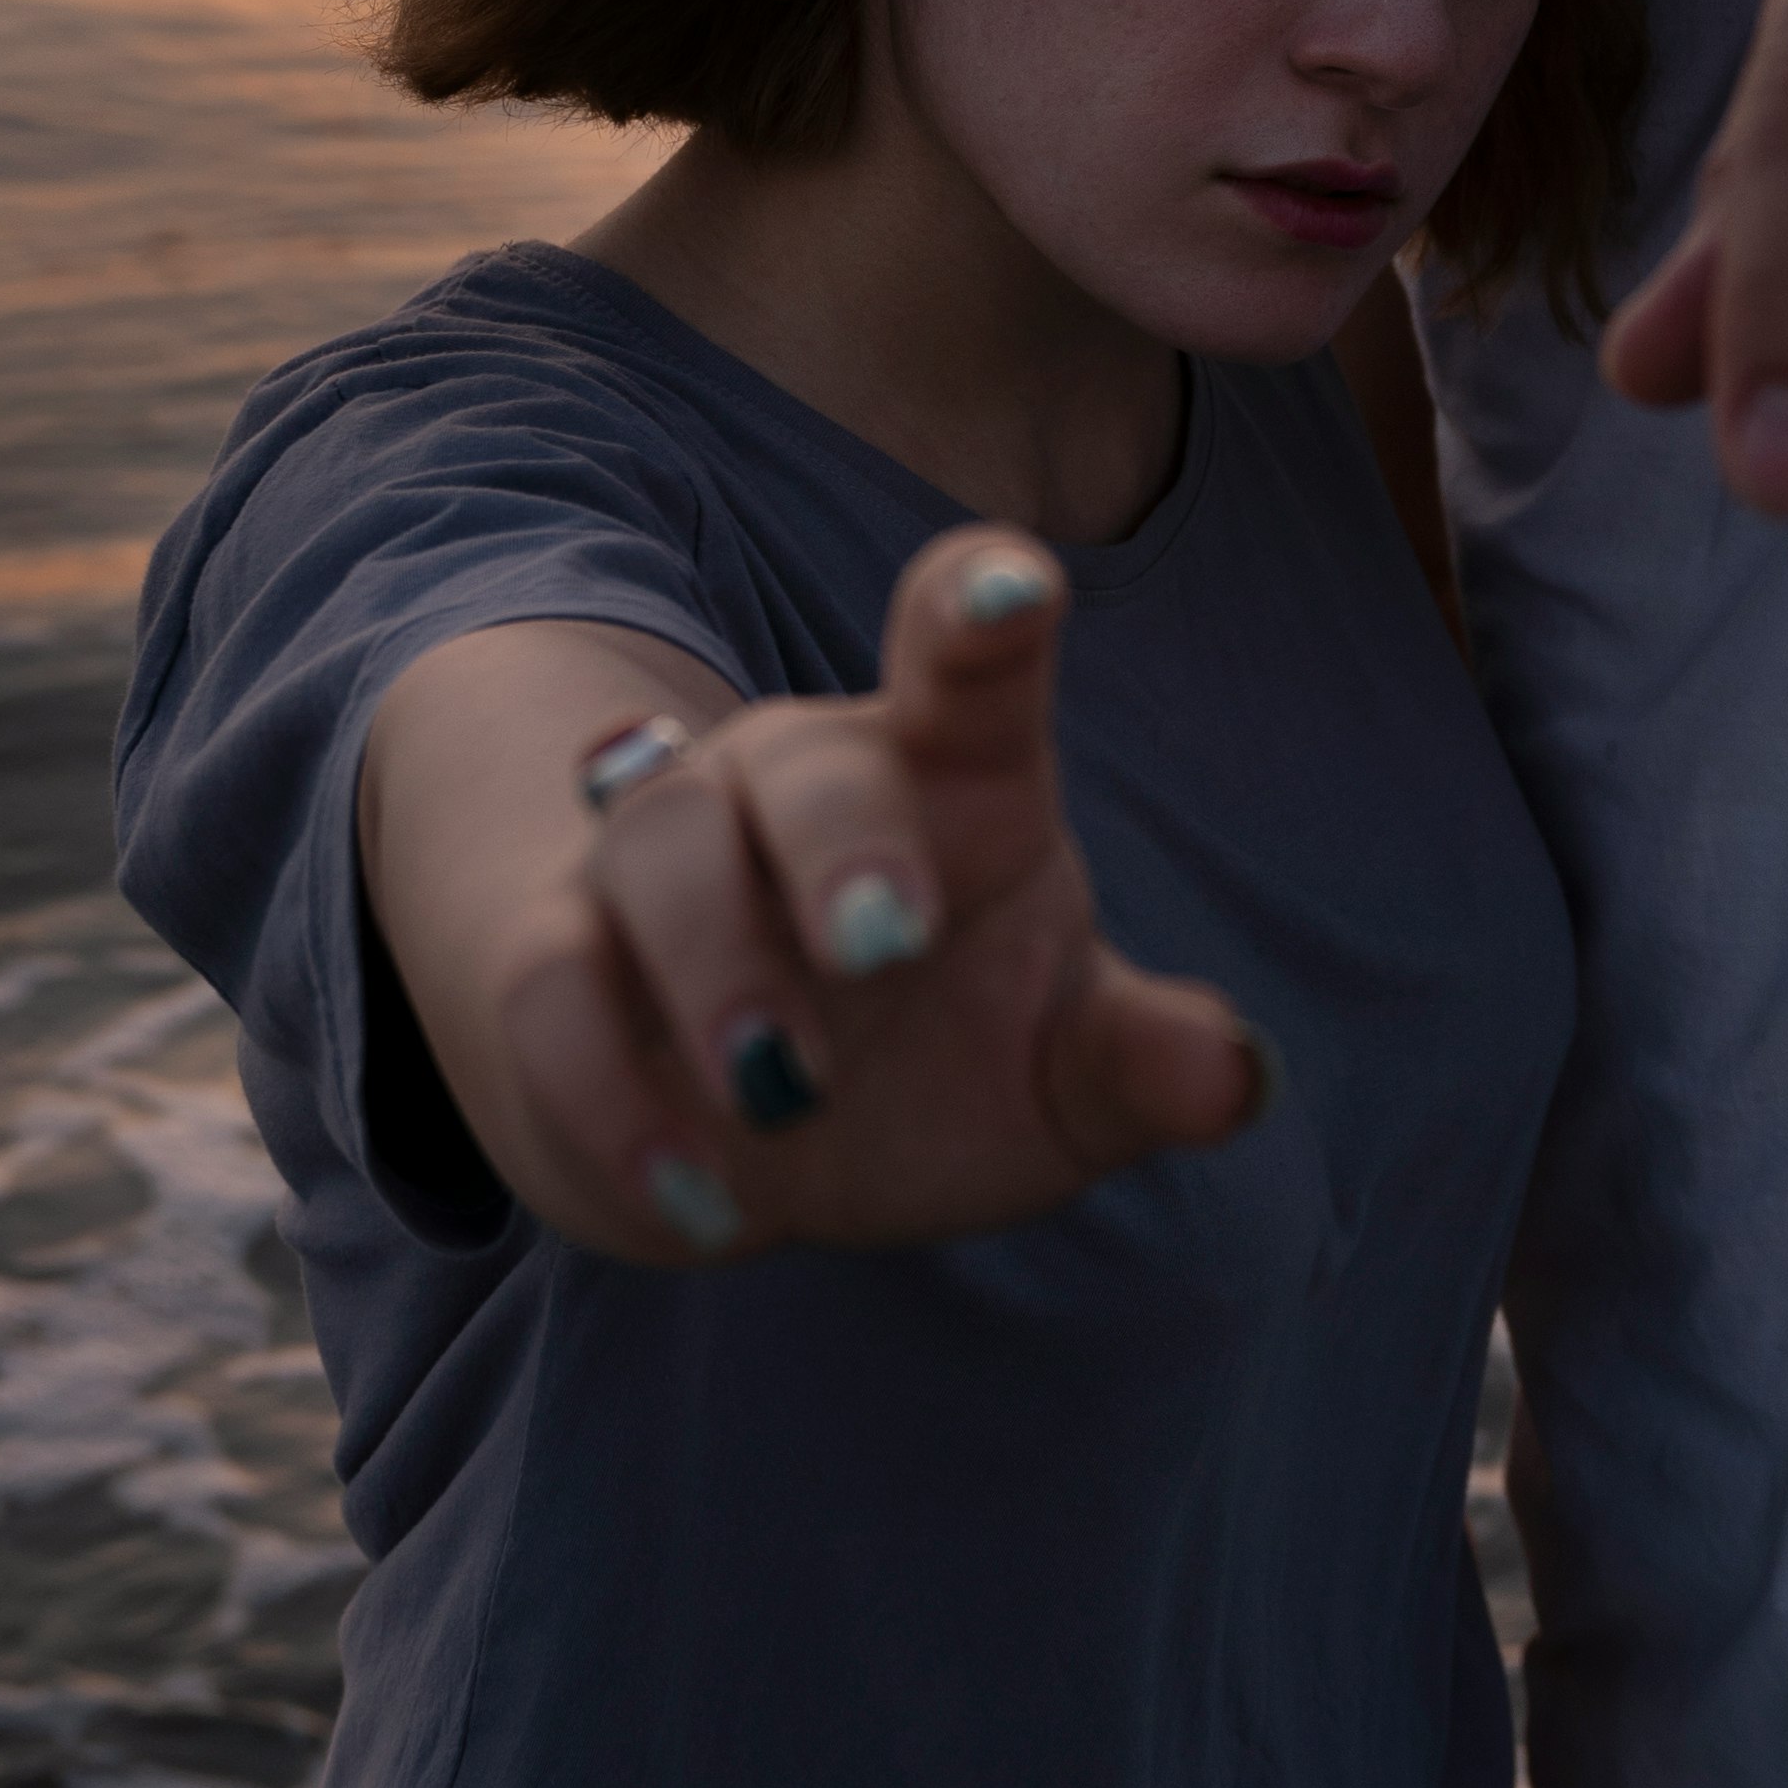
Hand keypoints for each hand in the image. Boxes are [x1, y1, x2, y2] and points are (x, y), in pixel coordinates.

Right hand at [360, 536, 1269, 1265]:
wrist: (760, 1142)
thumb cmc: (944, 1054)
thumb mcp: (1062, 1074)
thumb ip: (1140, 1063)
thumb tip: (1237, 1079)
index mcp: (949, 769)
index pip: (966, 662)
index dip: (982, 612)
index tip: (1015, 587)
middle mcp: (795, 784)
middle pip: (804, 770)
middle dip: (842, 849)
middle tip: (885, 945)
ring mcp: (664, 857)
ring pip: (658, 851)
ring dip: (716, 971)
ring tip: (785, 1099)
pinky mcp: (559, 960)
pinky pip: (550, 989)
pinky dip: (610, 1092)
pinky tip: (703, 1199)